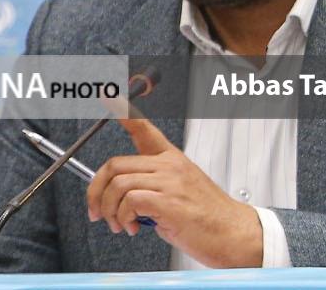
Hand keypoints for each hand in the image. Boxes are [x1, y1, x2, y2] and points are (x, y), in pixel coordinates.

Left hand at [85, 115, 264, 268]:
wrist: (230, 231)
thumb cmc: (206, 215)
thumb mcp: (178, 192)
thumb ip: (150, 187)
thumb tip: (120, 198)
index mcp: (172, 159)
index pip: (144, 128)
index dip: (122, 110)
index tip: (108, 95)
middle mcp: (169, 165)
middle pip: (115, 165)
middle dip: (95, 192)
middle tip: (97, 211)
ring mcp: (169, 181)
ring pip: (117, 185)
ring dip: (109, 211)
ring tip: (120, 224)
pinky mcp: (168, 200)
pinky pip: (128, 202)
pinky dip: (122, 219)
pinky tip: (133, 226)